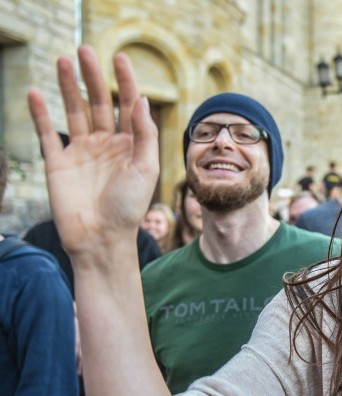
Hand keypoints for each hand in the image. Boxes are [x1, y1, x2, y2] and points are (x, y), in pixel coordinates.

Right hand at [27, 45, 158, 260]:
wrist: (101, 238)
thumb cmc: (129, 208)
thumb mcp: (145, 168)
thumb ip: (144, 134)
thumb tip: (141, 100)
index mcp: (131, 146)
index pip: (128, 106)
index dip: (125, 81)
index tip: (119, 57)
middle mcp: (106, 145)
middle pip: (99, 102)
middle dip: (93, 77)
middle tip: (85, 50)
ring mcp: (81, 153)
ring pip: (74, 112)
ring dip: (68, 87)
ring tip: (62, 60)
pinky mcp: (59, 163)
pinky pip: (47, 134)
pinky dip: (41, 114)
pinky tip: (36, 93)